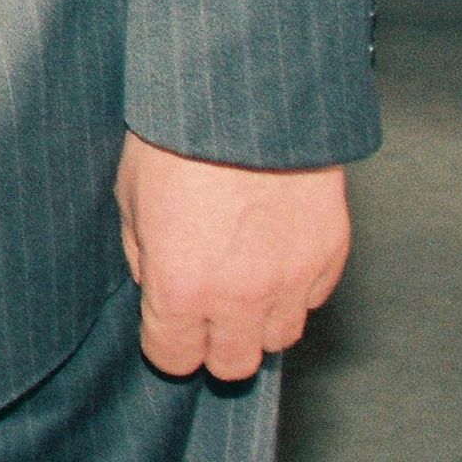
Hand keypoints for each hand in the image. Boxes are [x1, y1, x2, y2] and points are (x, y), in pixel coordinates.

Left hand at [119, 135, 348, 381]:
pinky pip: (314, 297)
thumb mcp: (131, 195)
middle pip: (233, 365)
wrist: (245, 95)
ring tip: (244, 280)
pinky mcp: (330, 255)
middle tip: (206, 312)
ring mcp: (292, 279)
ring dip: (259, 321)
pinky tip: (275, 252)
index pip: (174, 359)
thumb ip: (143, 254)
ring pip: (280, 338)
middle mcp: (241, 297)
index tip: (165, 325)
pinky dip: (295, 287)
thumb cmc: (176, 136)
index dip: (165, 343)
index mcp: (181, 286)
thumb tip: (156, 283)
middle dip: (215, 344)